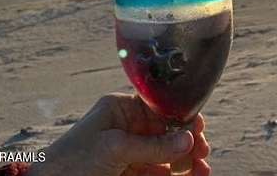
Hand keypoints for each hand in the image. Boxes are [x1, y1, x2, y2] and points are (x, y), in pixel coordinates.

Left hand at [28, 93, 210, 175]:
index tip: (199, 128)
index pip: (159, 107)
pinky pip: (159, 171)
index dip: (181, 117)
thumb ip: (153, 146)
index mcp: (121, 109)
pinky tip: (191, 175)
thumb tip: (189, 140)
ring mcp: (130, 151)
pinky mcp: (130, 172)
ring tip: (202, 169)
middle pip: (167, 131)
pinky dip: (175, 173)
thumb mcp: (114, 148)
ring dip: (186, 160)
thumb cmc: (72, 160)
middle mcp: (128, 127)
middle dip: (187, 140)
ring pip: (166, 153)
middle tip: (203, 151)